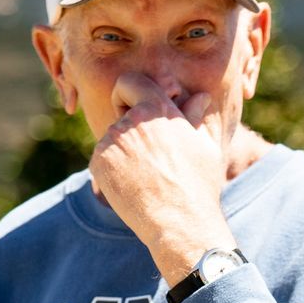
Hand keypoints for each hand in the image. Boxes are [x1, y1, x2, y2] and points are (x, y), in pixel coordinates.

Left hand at [89, 75, 235, 283]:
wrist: (180, 221)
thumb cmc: (199, 185)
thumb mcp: (205, 147)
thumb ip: (195, 117)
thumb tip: (200, 97)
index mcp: (158, 109)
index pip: (129, 81)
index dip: (131, 93)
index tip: (137, 108)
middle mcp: (132, 120)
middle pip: (119, 112)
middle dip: (129, 125)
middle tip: (147, 151)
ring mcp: (112, 141)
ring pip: (112, 138)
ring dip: (124, 151)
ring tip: (147, 176)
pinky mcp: (98, 163)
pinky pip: (102, 159)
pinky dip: (113, 170)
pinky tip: (133, 187)